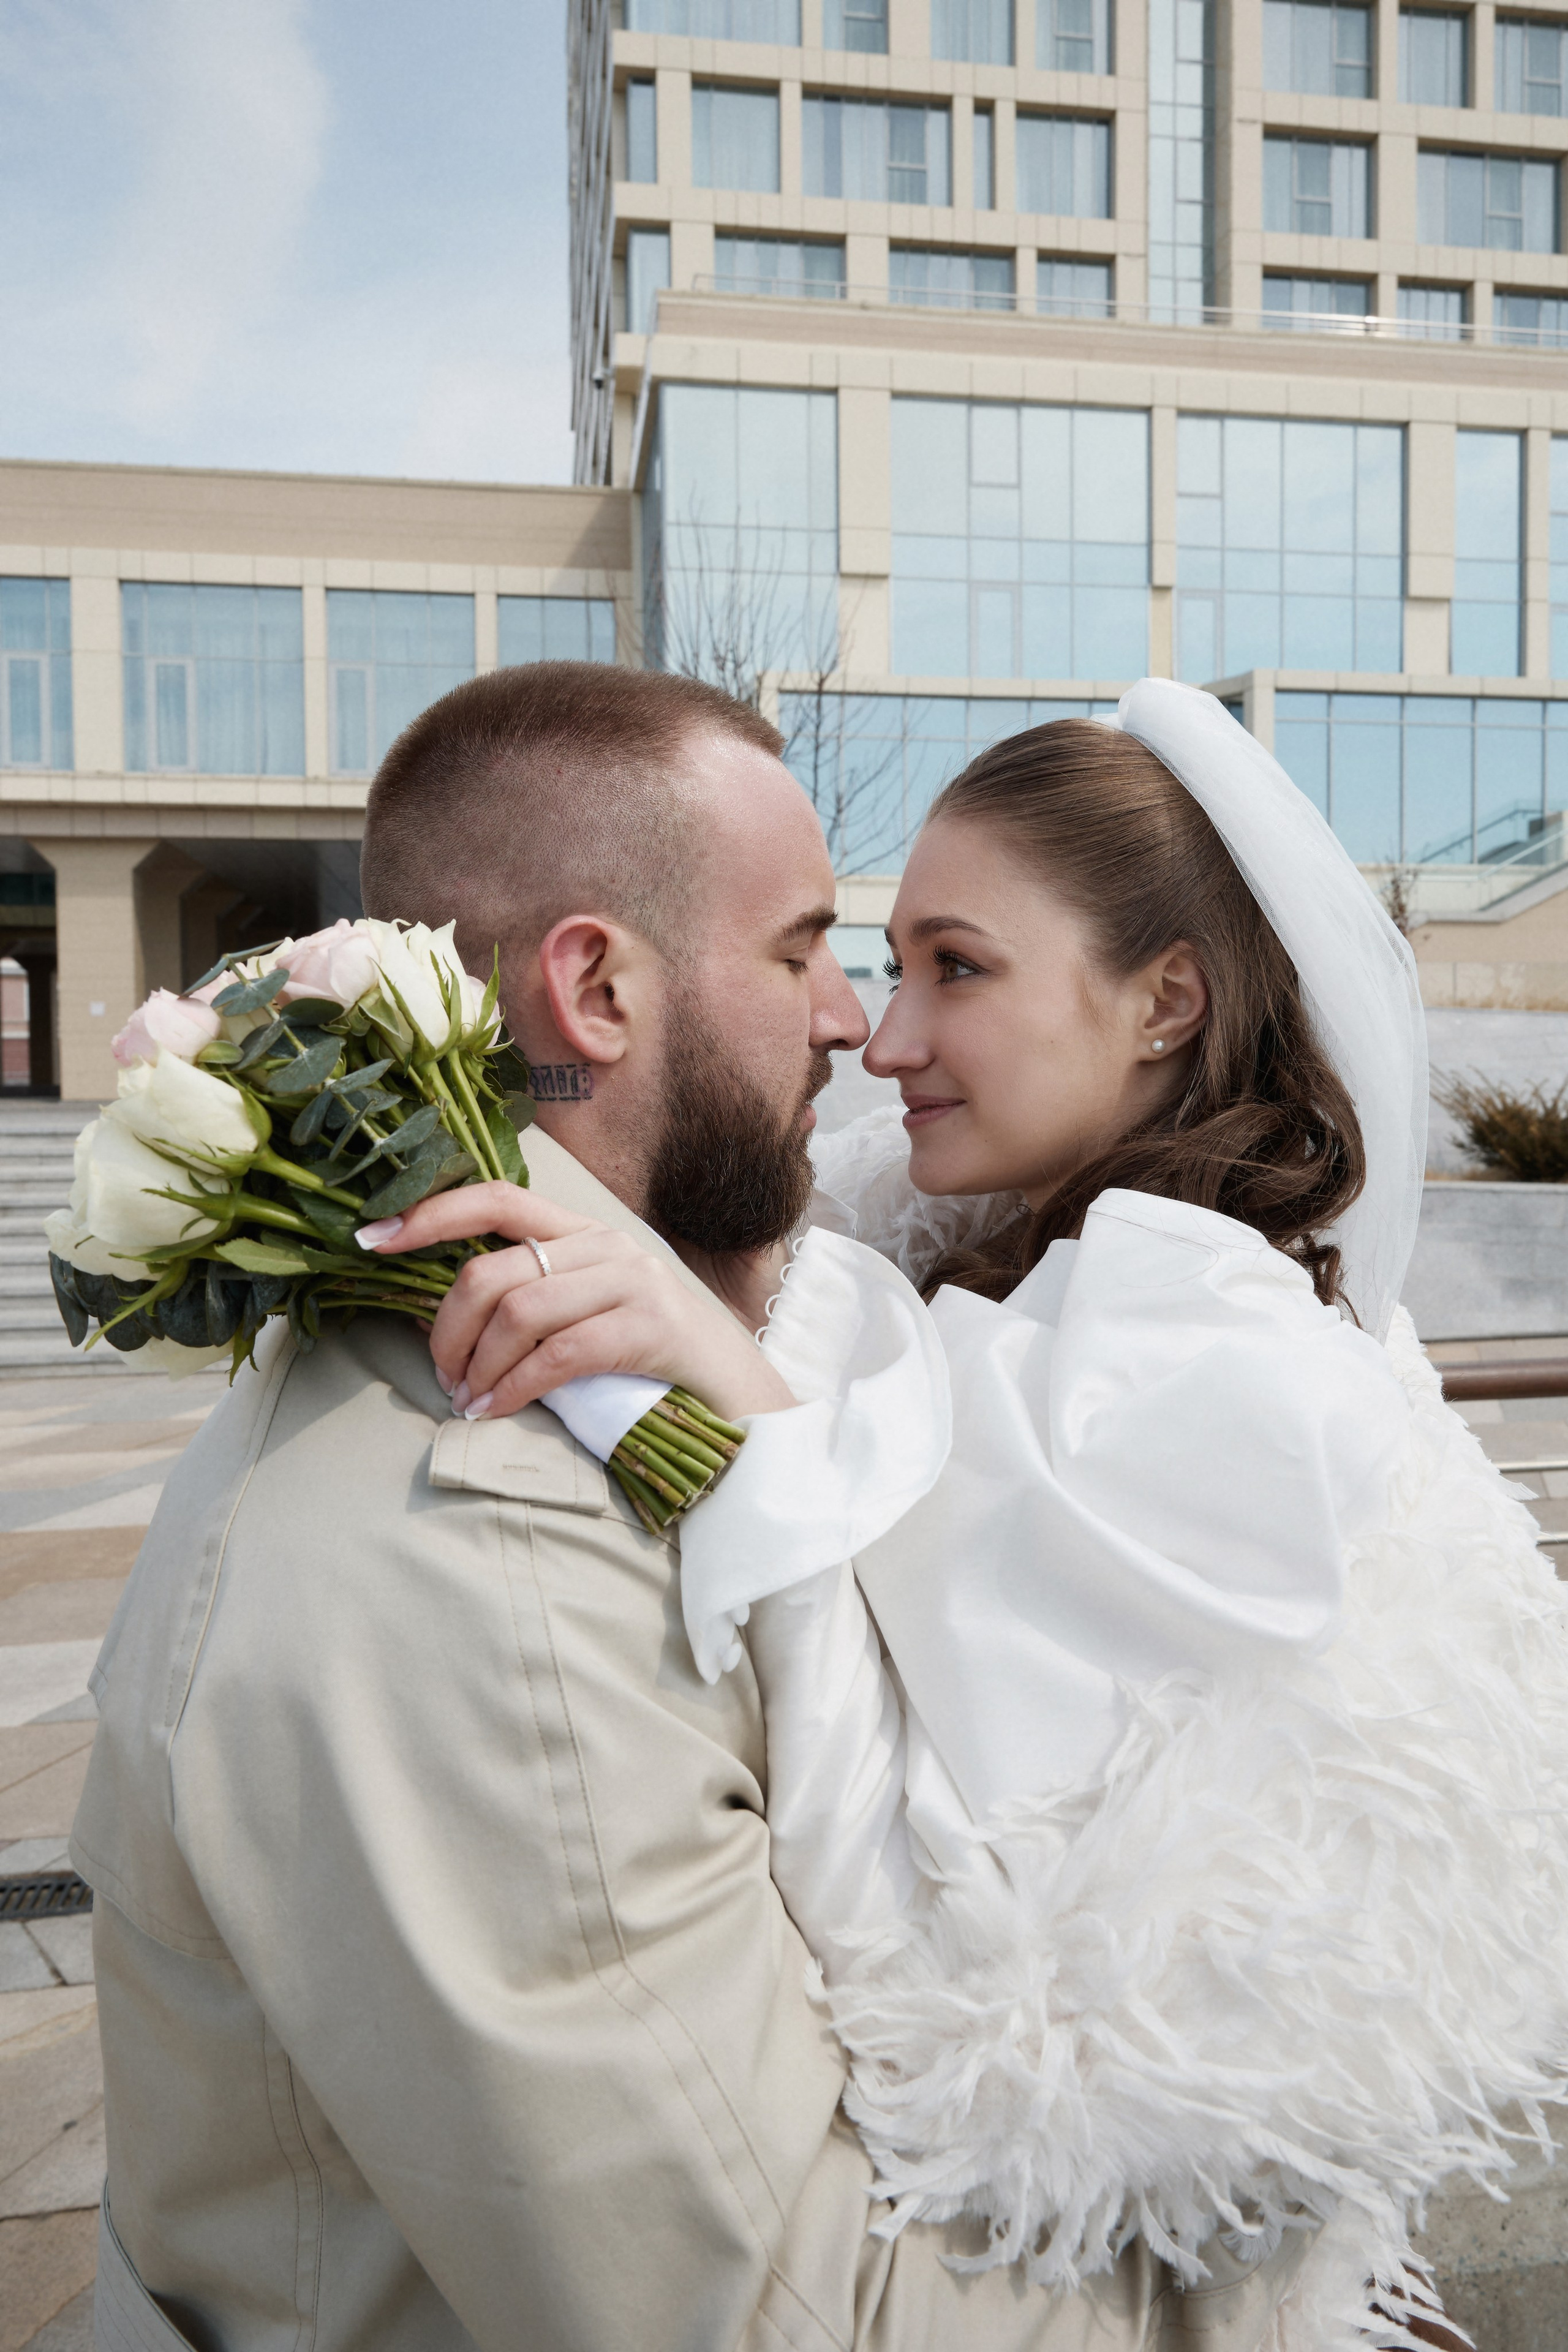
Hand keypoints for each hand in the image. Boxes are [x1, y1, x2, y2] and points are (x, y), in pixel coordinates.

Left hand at [357, 1182, 796, 1424]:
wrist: (741, 1399)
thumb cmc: (651, 1366)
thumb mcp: (587, 1318)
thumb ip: (533, 1305)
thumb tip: (445, 1323)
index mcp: (585, 1233)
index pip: (497, 1198)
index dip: (430, 1213)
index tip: (372, 1238)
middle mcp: (607, 1246)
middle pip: (493, 1268)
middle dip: (447, 1327)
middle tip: (441, 1376)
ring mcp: (632, 1282)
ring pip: (519, 1310)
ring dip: (476, 1365)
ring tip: (466, 1401)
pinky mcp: (650, 1328)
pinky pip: (557, 1354)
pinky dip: (513, 1387)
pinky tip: (497, 1410)